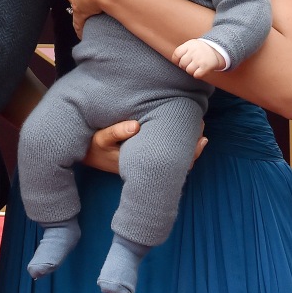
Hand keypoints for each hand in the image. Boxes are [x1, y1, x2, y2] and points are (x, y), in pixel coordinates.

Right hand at [83, 120, 207, 173]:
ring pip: (175, 159)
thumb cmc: (94, 147)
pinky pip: (167, 154)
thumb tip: (136, 126)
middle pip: (179, 162)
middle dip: (193, 146)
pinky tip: (185, 134)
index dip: (190, 152)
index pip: (173, 162)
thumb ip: (115, 132)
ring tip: (200, 129)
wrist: (87, 156)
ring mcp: (146, 163)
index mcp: (141, 162)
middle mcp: (147, 166)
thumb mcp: (100, 139)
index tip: (201, 137)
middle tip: (203, 127)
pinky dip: (178, 146)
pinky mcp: (144, 157)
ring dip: (188, 146)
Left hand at [173, 38, 225, 77]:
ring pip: (188, 70)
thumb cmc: (200, 49)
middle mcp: (194, 52)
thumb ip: (182, 50)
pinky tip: (200, 70)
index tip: (179, 61)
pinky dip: (197, 74)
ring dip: (191, 71)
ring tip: (195, 67)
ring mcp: (200, 59)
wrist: (217, 50)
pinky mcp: (206, 66)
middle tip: (190, 64)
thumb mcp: (191, 44)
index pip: (177, 54)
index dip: (176, 60)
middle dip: (184, 66)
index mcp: (189, 45)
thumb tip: (174, 61)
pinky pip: (196, 75)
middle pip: (182, 63)